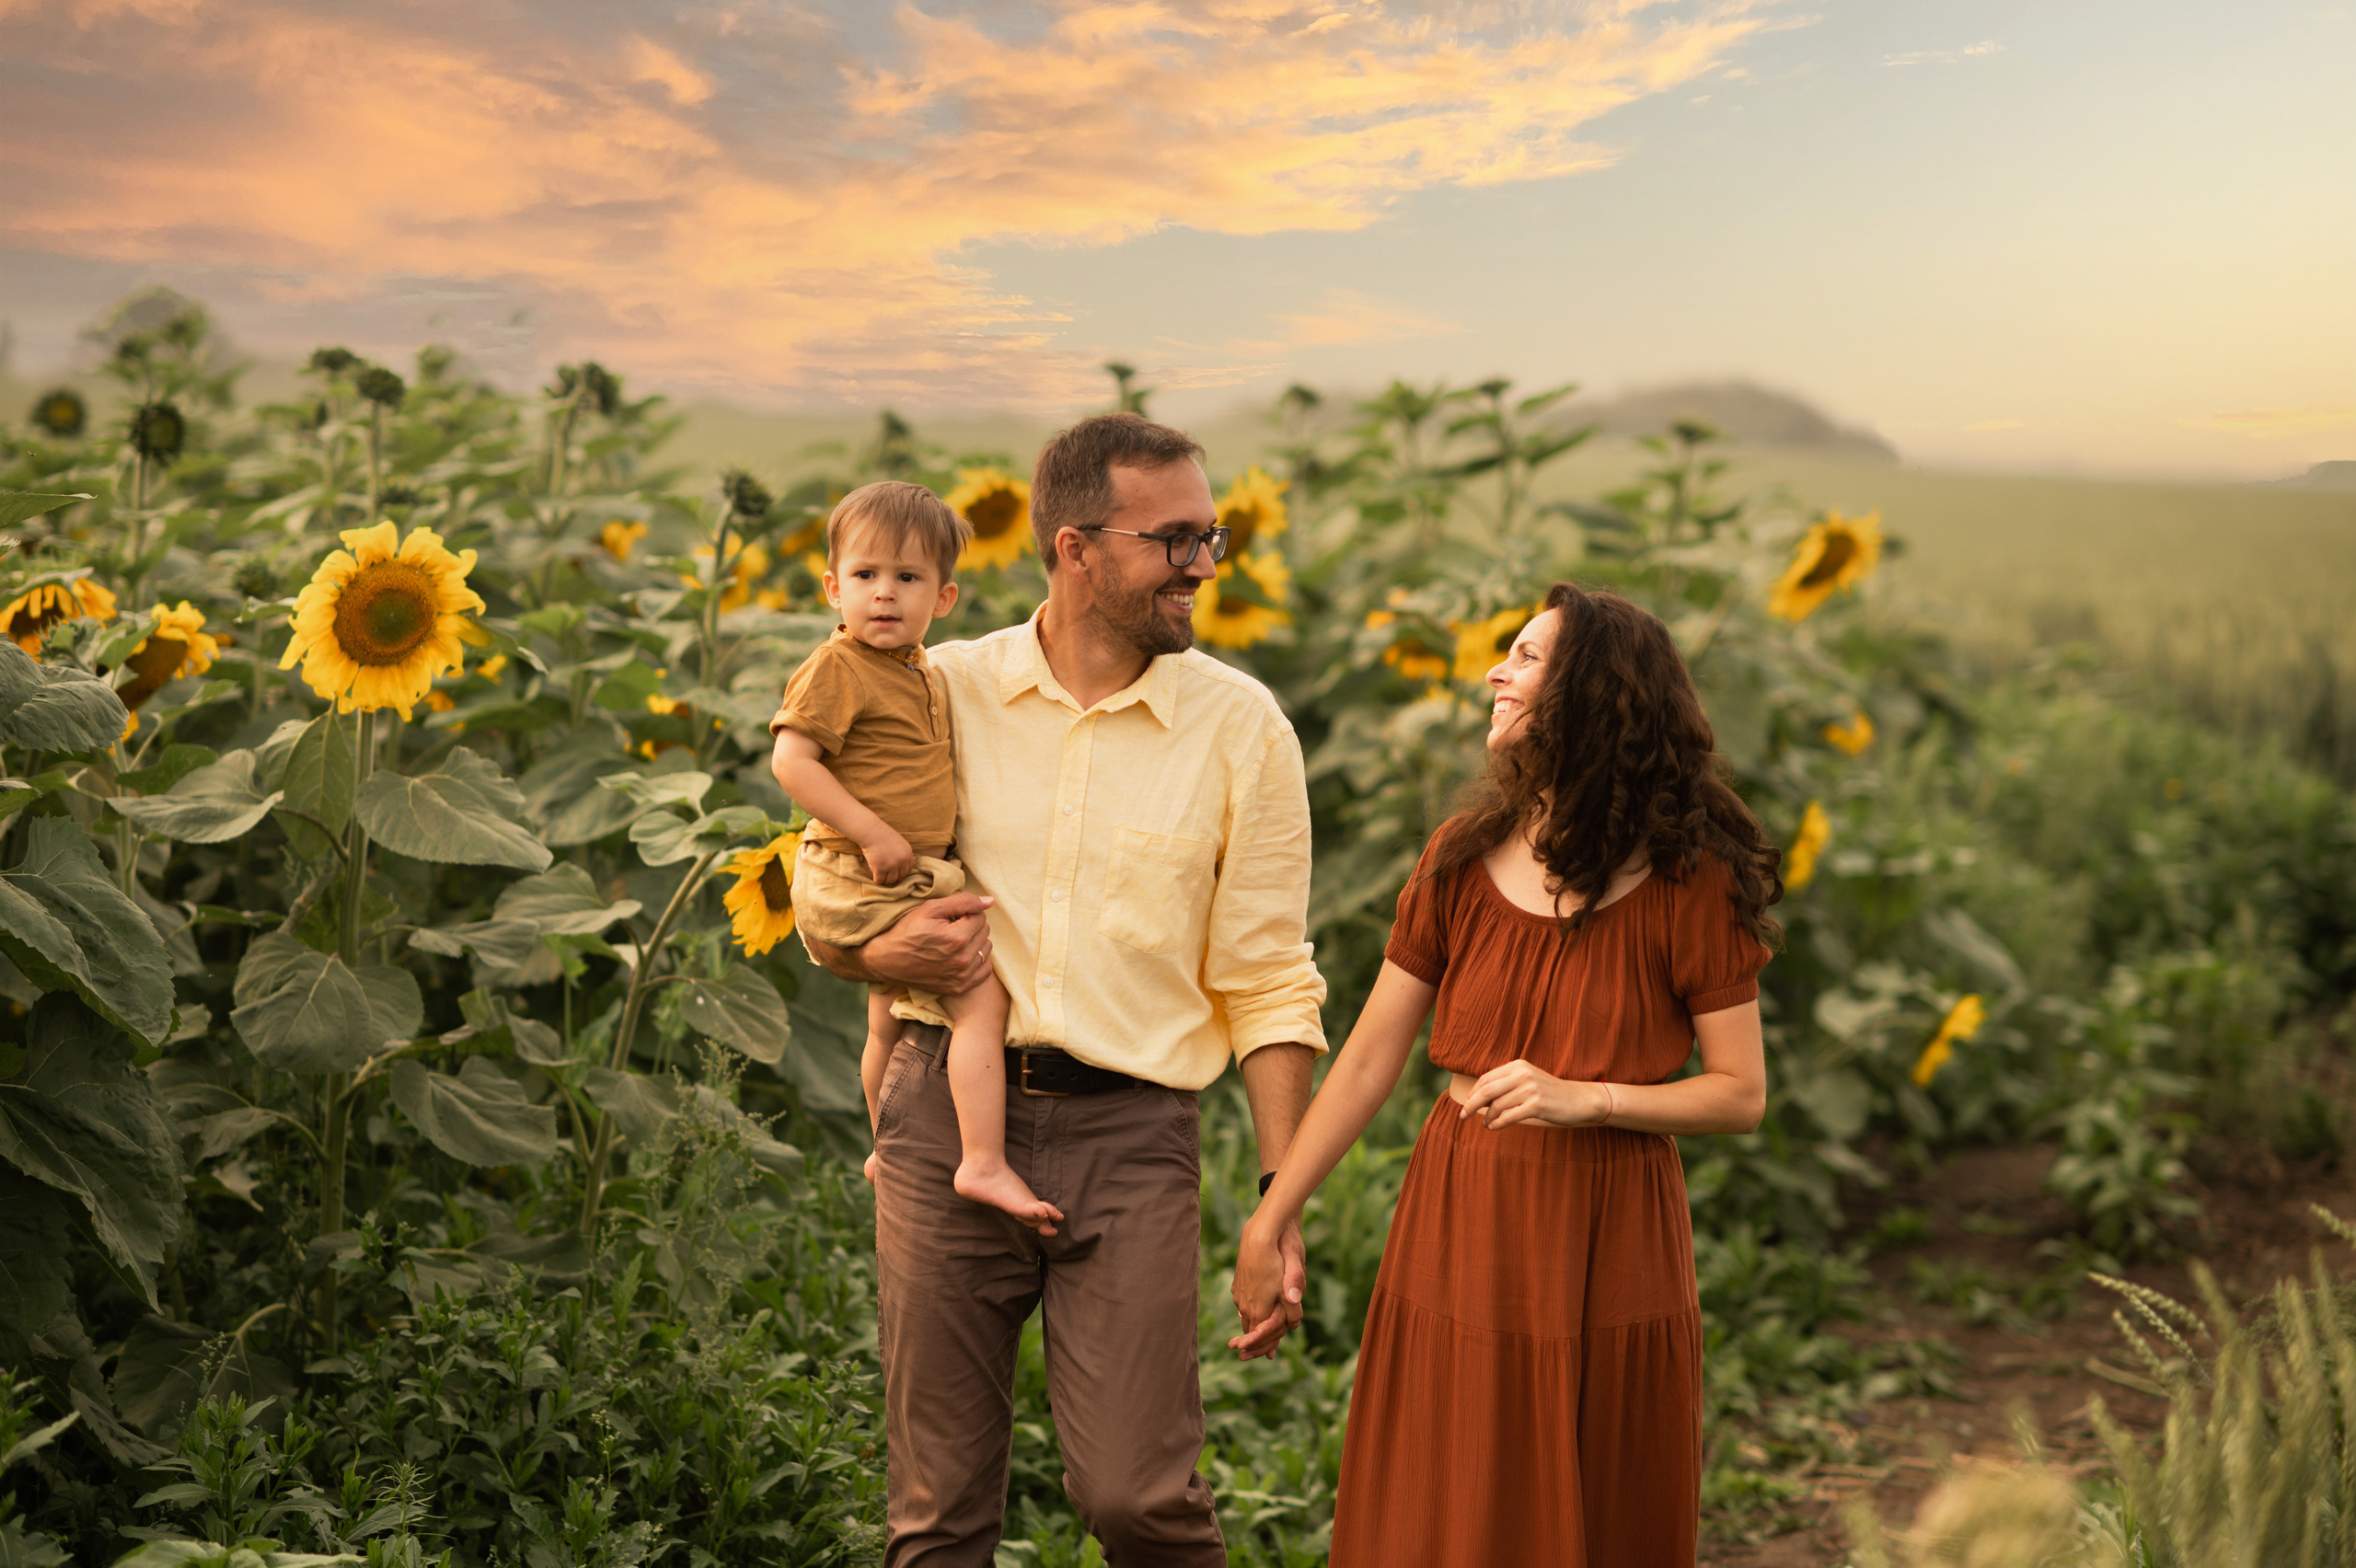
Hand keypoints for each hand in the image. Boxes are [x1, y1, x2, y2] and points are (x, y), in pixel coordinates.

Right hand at [859, 892, 994, 993]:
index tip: (950, 917)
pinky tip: (962, 955)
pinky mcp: (958, 988)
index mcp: (957, 938)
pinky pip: (984, 971)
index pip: (981, 917)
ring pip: (986, 949)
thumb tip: (990, 901)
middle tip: (950, 929)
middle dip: (971, 926)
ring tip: (953, 942)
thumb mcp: (930, 908)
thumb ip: (963, 902)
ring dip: (974, 942)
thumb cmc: (907, 930)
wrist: (886, 959)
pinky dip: (978, 961)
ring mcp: (961, 977)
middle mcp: (962, 960)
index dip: (966, 913)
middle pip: (984, 932)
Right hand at [861, 827, 914, 885]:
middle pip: (900, 876)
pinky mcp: (880, 869)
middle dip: (893, 876)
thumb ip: (902, 853)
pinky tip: (874, 875)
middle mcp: (902, 860)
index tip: (895, 872)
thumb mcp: (899, 843)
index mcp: (908, 853)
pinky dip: (876, 879)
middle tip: (887, 874)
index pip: (908, 869)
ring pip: (891, 880)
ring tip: (880, 875)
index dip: (901, 872)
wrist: (871, 832)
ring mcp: (892, 865)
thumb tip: (900, 866)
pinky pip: (880, 880)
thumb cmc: (882, 835)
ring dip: (885, 879)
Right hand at [1227, 1216, 1305, 1359]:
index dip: (1265, 1346)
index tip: (1270, 1356)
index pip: (1259, 1336)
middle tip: (1267, 1351)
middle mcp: (1245, 1304)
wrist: (1258, 1234)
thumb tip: (1295, 1324)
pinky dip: (1250, 1310)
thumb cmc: (1278, 1256)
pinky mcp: (1238, 1282)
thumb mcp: (1293, 1277)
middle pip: (1250, 1329)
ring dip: (1253, 1324)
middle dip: (1258, 1339)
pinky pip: (1243, 1303)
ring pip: (1246, 1315)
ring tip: (1258, 1333)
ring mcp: (1239, 1293)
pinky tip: (1255, 1308)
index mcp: (1258, 1309)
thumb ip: (1294, 1302)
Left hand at [1457, 1059, 1609, 1131]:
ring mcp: (1530, 1089)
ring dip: (1487, 1118)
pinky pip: (1509, 1116)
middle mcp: (1523, 1074)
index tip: (1466, 1105)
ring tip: (1486, 1125)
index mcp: (1518, 1065)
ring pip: (1497, 1106)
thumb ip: (1507, 1084)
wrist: (1579, 1099)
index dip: (1473, 1093)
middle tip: (1462, 1116)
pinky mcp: (1537, 1105)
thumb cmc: (1550, 1093)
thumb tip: (1478, 1097)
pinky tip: (1494, 1128)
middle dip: (1471, 1105)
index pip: (1486, 1078)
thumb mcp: (1528, 1080)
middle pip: (1487, 1090)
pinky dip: (1498, 1124)